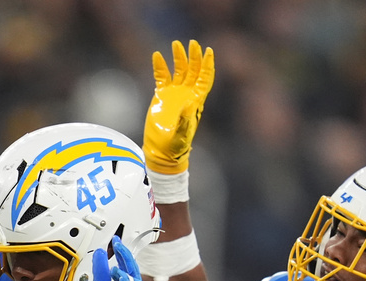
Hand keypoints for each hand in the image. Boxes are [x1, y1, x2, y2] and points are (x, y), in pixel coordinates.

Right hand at [144, 39, 214, 174]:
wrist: (162, 151)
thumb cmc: (176, 146)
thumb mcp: (182, 133)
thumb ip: (185, 119)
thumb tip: (188, 103)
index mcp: (196, 101)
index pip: (205, 78)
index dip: (207, 65)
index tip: (208, 51)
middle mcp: (187, 94)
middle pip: (193, 71)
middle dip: (194, 57)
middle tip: (192, 43)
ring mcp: (174, 94)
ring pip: (179, 71)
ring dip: (179, 58)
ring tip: (176, 44)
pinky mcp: (161, 96)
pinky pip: (161, 77)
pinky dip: (159, 66)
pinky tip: (156, 56)